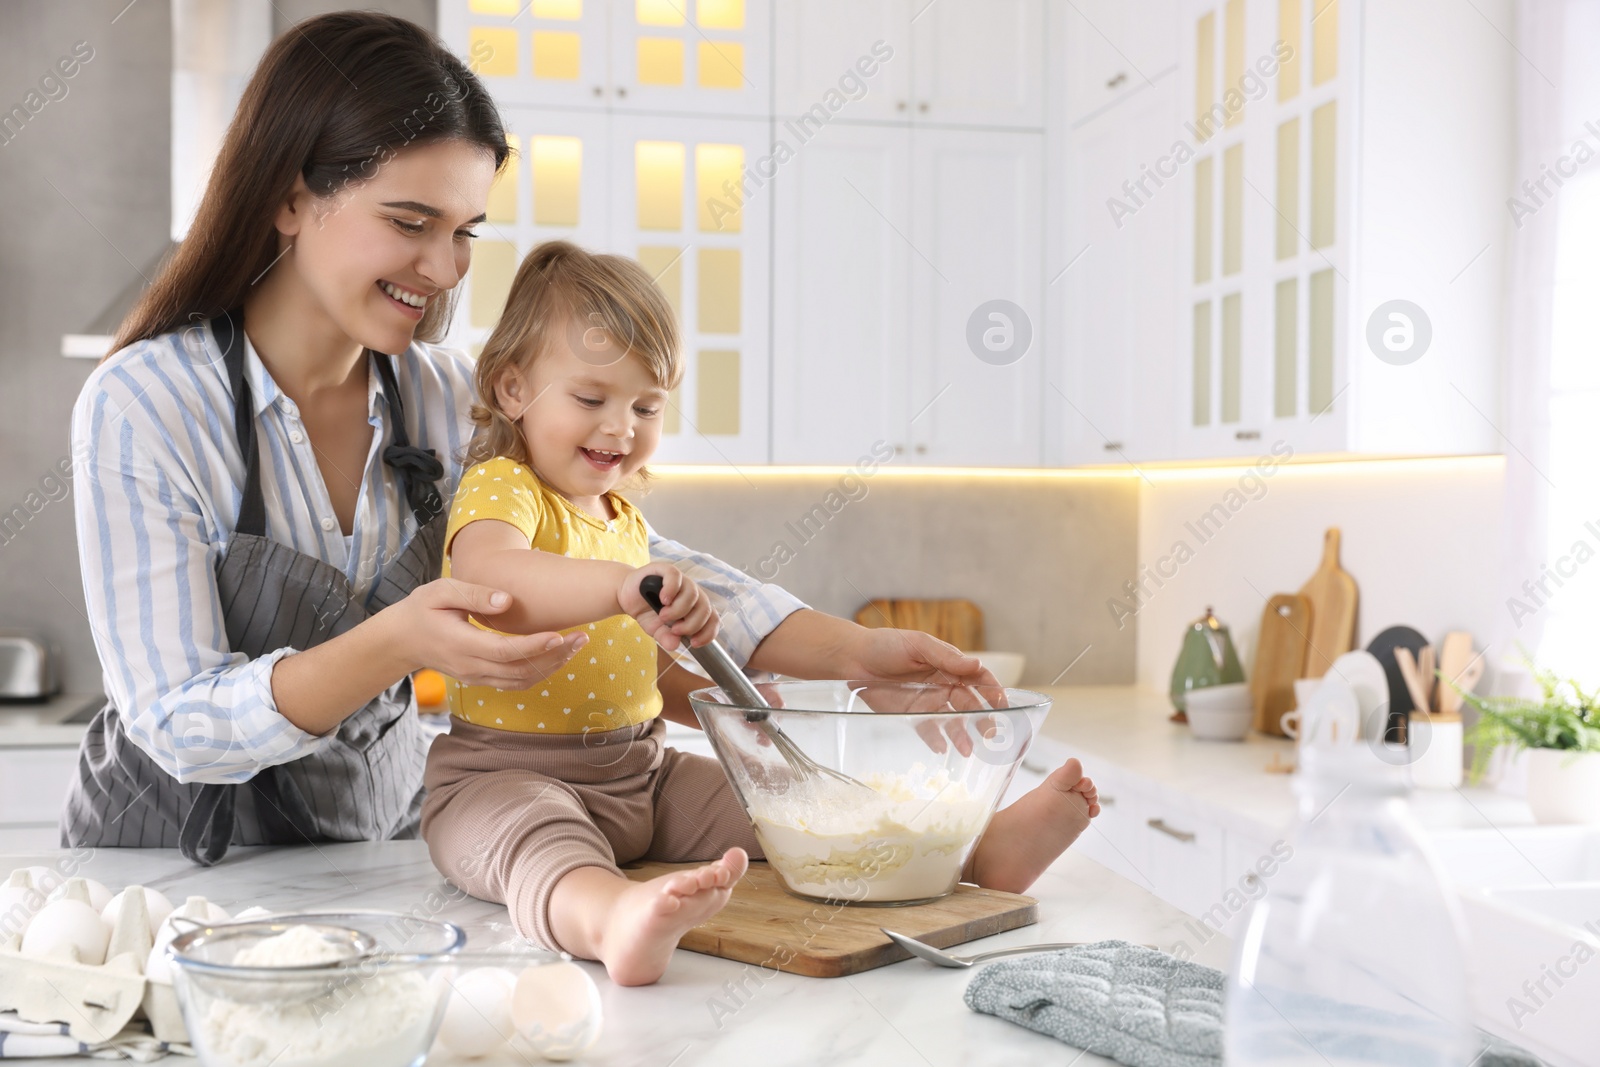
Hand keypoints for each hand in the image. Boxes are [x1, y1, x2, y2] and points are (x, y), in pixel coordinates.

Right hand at [388, 578, 587, 688]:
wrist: (402, 640)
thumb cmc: (423, 609)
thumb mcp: (441, 592)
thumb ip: (474, 595)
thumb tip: (507, 601)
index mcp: (462, 645)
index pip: (505, 652)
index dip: (535, 647)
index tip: (560, 635)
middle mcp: (472, 667)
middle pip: (520, 670)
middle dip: (555, 656)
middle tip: (582, 637)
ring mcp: (477, 677)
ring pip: (522, 680)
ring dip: (553, 666)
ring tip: (577, 645)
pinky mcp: (482, 679)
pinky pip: (516, 682)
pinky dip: (540, 672)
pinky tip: (558, 656)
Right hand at [619, 563, 718, 651]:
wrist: (627, 596)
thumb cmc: (647, 612)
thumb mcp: (656, 630)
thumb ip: (666, 637)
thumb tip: (674, 645)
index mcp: (695, 608)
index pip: (713, 619)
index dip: (708, 632)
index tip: (694, 643)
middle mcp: (692, 593)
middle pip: (705, 608)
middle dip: (691, 624)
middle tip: (675, 630)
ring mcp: (681, 581)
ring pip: (693, 594)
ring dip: (679, 610)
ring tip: (663, 616)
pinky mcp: (666, 570)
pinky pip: (676, 577)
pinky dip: (671, 590)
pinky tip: (663, 600)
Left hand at [836, 629, 1010, 756]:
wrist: (853, 658)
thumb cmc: (886, 644)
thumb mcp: (918, 644)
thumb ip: (946, 656)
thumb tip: (976, 663)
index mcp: (949, 664)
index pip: (979, 678)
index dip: (993, 690)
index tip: (1003, 704)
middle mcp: (944, 684)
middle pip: (970, 703)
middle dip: (983, 718)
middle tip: (990, 733)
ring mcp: (929, 701)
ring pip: (953, 720)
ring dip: (962, 734)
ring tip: (967, 749)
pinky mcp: (913, 715)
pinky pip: (929, 730)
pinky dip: (937, 740)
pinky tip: (942, 749)